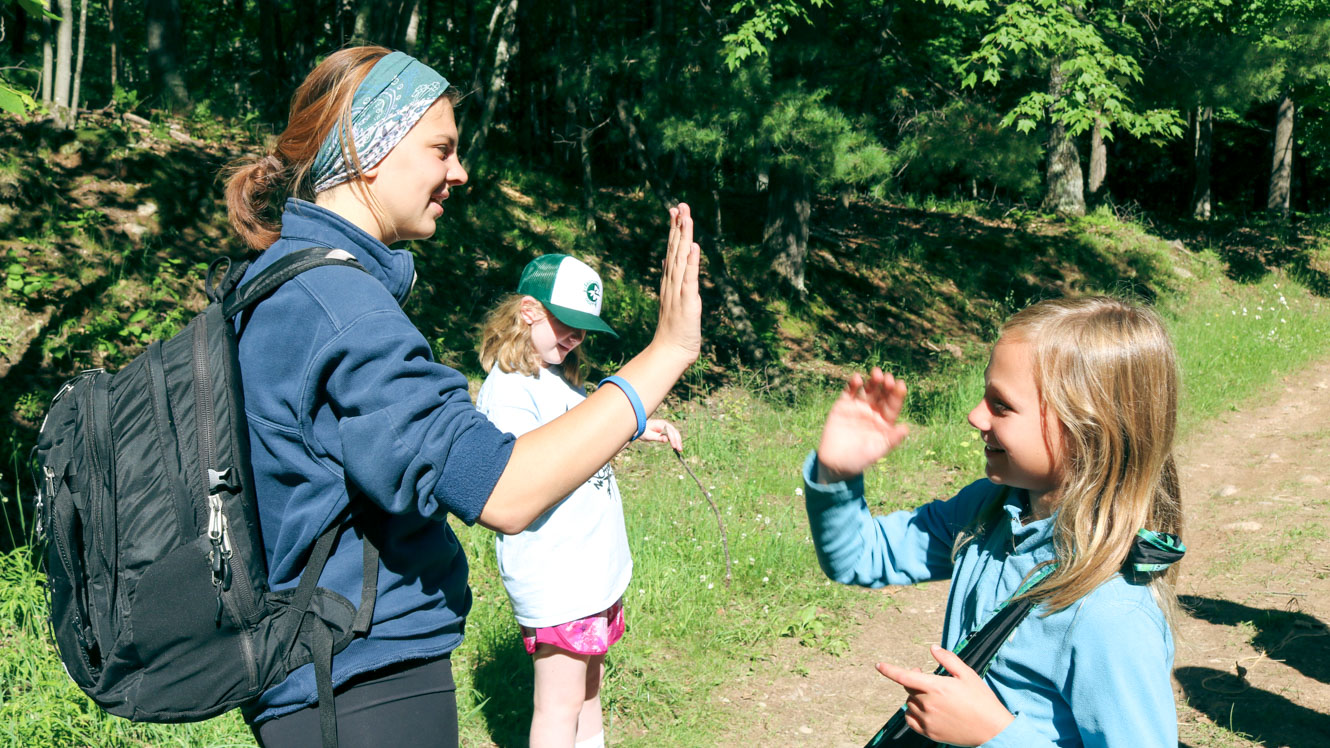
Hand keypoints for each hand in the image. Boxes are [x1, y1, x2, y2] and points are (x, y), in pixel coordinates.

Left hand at [639, 419, 682, 449]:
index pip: (670, 432)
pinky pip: (673, 435)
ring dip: (678, 441)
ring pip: (675, 434)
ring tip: (679, 449)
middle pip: (674, 432)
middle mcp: (665, 424)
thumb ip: (657, 437)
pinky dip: (675, 440)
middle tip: (680, 450)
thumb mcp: (648, 435)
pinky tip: (676, 446)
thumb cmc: (643, 431)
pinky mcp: (666, 431)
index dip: (673, 439)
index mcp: (661, 424)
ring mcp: (666, 427)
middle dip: (678, 441)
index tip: (674, 447)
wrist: (638, 427)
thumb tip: (666, 440)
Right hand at [651, 203, 701, 365]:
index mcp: (670, 281)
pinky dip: (692, 263)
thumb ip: (671, 279)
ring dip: (684, 238)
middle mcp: (672, 282)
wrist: (670, 352)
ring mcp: (678, 291)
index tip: (675, 210)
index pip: (672, 250)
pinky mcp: (688, 301)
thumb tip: (667, 258)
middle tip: (680, 204)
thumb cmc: (674, 330)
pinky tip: (694, 247)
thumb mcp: (674, 300)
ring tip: (686, 217)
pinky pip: (690, 279)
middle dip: (678, 226)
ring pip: (681, 259)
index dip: (674, 229)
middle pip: (675, 249)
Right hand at [815, 368, 907, 482]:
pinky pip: (849, 392)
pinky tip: (857, 379)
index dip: (897, 395)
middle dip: (886, 385)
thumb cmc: (861, 459)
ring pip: (867, 389)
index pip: (893, 405)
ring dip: (872, 381)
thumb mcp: (878, 450)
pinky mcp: (842, 405)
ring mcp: (858, 407)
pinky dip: (853, 384)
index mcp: (885, 421)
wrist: (836, 463)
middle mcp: (873, 411)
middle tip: (888, 378)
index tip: (901, 385)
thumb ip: (892, 439)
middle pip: (882, 394)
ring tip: (876, 373)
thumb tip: (906, 428)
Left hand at [875, 646, 1014, 746]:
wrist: (992, 729)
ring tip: (934, 697)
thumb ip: (948, 660)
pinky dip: (913, 713)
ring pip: (910, 704)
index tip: (878, 665)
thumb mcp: (967, 675)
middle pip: (909, 689)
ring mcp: (928, 720)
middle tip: (928, 680)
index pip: (904, 676)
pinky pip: (911, 720)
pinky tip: (925, 710)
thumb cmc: (981, 699)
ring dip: (916, 697)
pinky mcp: (930, 733)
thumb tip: (932, 648)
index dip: (889, 670)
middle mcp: (928, 704)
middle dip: (915, 682)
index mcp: (936, 687)